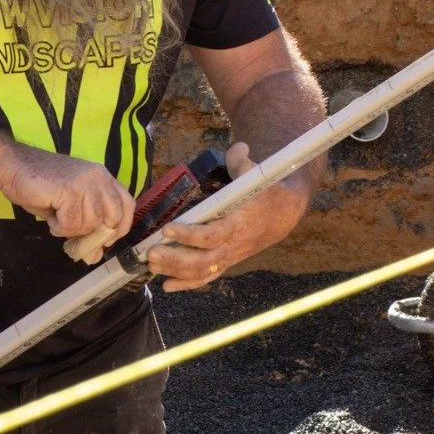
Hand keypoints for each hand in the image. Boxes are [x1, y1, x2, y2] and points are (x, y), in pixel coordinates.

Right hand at [0, 142, 135, 248]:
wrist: (12, 166)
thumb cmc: (39, 185)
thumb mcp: (69, 206)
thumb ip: (86, 227)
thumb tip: (94, 256)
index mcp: (102, 177)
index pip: (127, 205)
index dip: (120, 227)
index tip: (104, 239)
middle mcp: (99, 177)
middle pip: (113, 218)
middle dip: (94, 232)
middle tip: (74, 231)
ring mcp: (85, 183)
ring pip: (91, 223)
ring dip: (71, 229)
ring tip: (56, 218)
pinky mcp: (70, 190)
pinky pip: (72, 223)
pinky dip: (59, 227)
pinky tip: (51, 217)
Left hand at [144, 143, 308, 291]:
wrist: (283, 215)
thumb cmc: (266, 193)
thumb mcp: (258, 174)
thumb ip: (242, 161)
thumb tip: (237, 148)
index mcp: (237, 223)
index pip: (212, 234)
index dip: (189, 235)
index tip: (167, 229)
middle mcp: (232, 244)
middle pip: (202, 260)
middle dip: (175, 259)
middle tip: (150, 253)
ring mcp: (228, 255)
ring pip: (201, 271)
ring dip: (174, 271)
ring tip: (151, 264)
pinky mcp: (226, 261)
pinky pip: (206, 277)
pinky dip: (186, 284)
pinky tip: (166, 285)